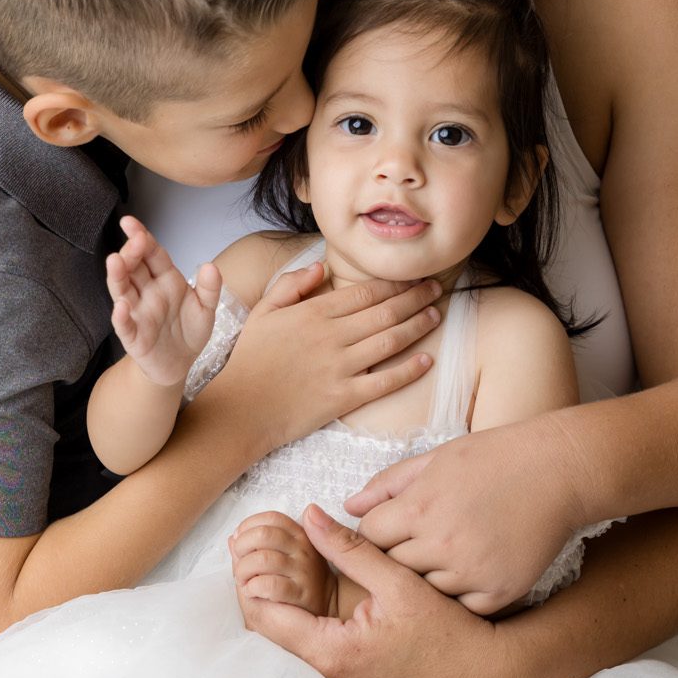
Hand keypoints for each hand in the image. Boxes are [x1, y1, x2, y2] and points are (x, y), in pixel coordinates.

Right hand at [107, 218, 220, 386]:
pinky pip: (124, 325)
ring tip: (115, 261)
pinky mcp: (133, 336)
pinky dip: (121, 316)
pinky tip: (120, 305)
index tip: (130, 223)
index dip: (142, 237)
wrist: (179, 364)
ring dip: (118, 276)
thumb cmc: (188, 332)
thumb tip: (210, 266)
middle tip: (133, 240)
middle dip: (131, 252)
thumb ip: (210, 288)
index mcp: (166, 280)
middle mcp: (148, 293)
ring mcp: (138, 313)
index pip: (152, 254)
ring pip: (123, 290)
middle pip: (135, 268)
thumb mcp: (206, 309)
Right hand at [216, 263, 442, 454]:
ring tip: (436, 316)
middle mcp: (331, 336)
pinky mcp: (343, 398)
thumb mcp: (262, 312)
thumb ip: (290, 285)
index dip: (394, 284)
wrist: (240, 410)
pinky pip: (384, 382)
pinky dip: (408, 370)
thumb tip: (321, 267)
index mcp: (313, 313)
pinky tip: (427, 361)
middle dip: (415, 298)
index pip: (365, 292)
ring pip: (389, 341)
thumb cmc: (250, 360)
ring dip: (417, 326)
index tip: (412, 276)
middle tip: (436, 289)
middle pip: (384, 312)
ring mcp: (339, 367)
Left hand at [230, 510, 335, 619]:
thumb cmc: (296, 581)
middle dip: (242, 547)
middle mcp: (303, 549)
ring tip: (243, 580)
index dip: (249, 526)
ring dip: (243, 570)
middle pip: (264, 534)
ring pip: (263, 559)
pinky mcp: (301, 593)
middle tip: (239, 562)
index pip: (272, 518)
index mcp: (300, 534)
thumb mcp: (282, 556)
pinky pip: (270, 584)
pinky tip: (251, 591)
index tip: (239, 540)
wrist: (324, 608)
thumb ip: (258, 546)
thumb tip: (233, 538)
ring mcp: (303, 570)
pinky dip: (253, 587)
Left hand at [239, 505, 514, 677]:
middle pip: (266, 637)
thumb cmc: (447, 631)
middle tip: (251, 558)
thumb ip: (349, 549)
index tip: (248, 552)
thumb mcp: (398, 580)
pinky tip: (299, 600)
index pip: (266, 618)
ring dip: (273, 612)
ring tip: (273, 572)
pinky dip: (293, 628)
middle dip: (256, 595)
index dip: (251, 582)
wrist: (481, 677)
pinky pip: (302, 659)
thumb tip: (308, 516)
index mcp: (332, 653)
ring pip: (281, 650)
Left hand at [346, 422, 585, 614]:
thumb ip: (389, 484)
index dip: (376, 531)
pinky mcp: (498, 591)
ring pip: (425, 591)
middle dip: (397, 556)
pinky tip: (470, 570)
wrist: (558, 471)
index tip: (390, 527)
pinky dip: (460, 594)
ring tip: (445, 555)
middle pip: (392, 567)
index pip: (369, 534)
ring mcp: (471, 571)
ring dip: (427, 578)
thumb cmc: (494, 458)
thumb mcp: (436, 459)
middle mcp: (441, 543)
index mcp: (420, 506)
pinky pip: (461, 606)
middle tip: (416, 543)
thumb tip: (348, 507)